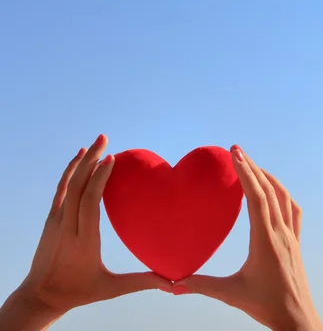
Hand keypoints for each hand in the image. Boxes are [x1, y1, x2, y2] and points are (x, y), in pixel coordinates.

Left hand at [1, 135, 170, 330]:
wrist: (40, 296)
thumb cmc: (79, 291)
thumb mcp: (109, 288)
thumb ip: (140, 282)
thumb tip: (170, 283)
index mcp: (83, 240)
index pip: (89, 202)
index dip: (99, 179)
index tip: (111, 159)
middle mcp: (67, 226)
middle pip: (78, 186)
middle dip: (92, 159)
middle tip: (104, 138)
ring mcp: (56, 220)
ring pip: (68, 184)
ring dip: (82, 160)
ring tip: (97, 141)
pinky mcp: (51, 219)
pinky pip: (61, 189)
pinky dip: (70, 170)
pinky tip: (79, 156)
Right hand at [172, 146, 322, 330]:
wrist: (298, 321)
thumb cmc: (266, 307)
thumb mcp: (231, 295)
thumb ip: (201, 285)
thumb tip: (172, 283)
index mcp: (265, 240)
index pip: (257, 197)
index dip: (246, 173)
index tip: (235, 153)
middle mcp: (281, 233)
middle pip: (269, 190)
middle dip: (252, 166)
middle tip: (236, 150)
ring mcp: (291, 236)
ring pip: (283, 196)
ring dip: (267, 176)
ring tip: (252, 164)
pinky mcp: (296, 241)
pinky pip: (293, 209)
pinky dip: (282, 193)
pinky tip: (275, 190)